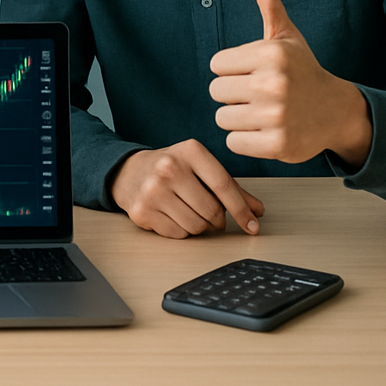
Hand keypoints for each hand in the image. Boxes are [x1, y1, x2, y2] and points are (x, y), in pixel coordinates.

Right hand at [110, 139, 265, 237]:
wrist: (128, 172)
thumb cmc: (171, 169)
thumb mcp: (200, 167)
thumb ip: (230, 187)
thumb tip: (257, 211)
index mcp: (190, 151)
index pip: (224, 186)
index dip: (242, 210)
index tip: (253, 226)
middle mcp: (169, 168)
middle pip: (212, 211)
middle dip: (218, 220)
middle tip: (212, 216)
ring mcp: (153, 190)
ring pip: (196, 226)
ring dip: (200, 226)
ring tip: (190, 212)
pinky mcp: (142, 211)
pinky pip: (178, 234)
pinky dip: (182, 230)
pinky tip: (173, 215)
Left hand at [209, 0, 372, 165]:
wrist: (337, 111)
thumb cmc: (302, 71)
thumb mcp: (286, 36)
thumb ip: (269, 3)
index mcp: (271, 54)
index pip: (216, 64)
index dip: (231, 70)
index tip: (253, 72)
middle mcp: (274, 84)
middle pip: (216, 91)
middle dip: (233, 94)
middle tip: (259, 94)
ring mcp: (276, 116)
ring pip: (222, 118)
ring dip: (238, 118)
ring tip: (262, 112)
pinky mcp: (277, 144)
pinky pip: (234, 142)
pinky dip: (245, 140)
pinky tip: (266, 131)